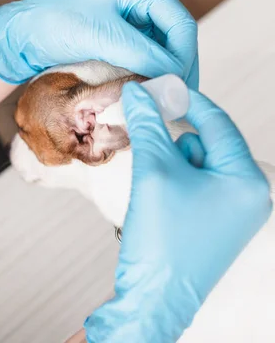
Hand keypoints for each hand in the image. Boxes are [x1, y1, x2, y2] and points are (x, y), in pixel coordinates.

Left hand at [0, 0, 198, 87]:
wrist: (20, 37)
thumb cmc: (52, 25)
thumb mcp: (99, 37)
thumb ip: (140, 53)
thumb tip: (175, 77)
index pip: (181, 25)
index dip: (185, 59)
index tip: (181, 90)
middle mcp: (140, 3)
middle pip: (176, 40)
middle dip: (179, 71)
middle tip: (179, 104)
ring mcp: (130, 24)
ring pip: (162, 54)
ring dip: (166, 78)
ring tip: (166, 106)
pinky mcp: (119, 43)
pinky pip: (144, 62)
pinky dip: (149, 80)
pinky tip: (149, 98)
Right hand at [83, 83, 271, 341]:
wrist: (152, 297)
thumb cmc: (162, 241)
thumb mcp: (154, 173)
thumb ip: (148, 126)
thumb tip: (138, 92)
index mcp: (246, 182)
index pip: (219, 124)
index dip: (188, 101)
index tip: (160, 88)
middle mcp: (246, 195)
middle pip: (207, 143)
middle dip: (174, 141)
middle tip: (148, 139)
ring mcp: (230, 211)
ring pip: (196, 164)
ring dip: (169, 163)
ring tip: (152, 186)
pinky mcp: (211, 222)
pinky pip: (192, 185)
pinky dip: (169, 181)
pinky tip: (155, 197)